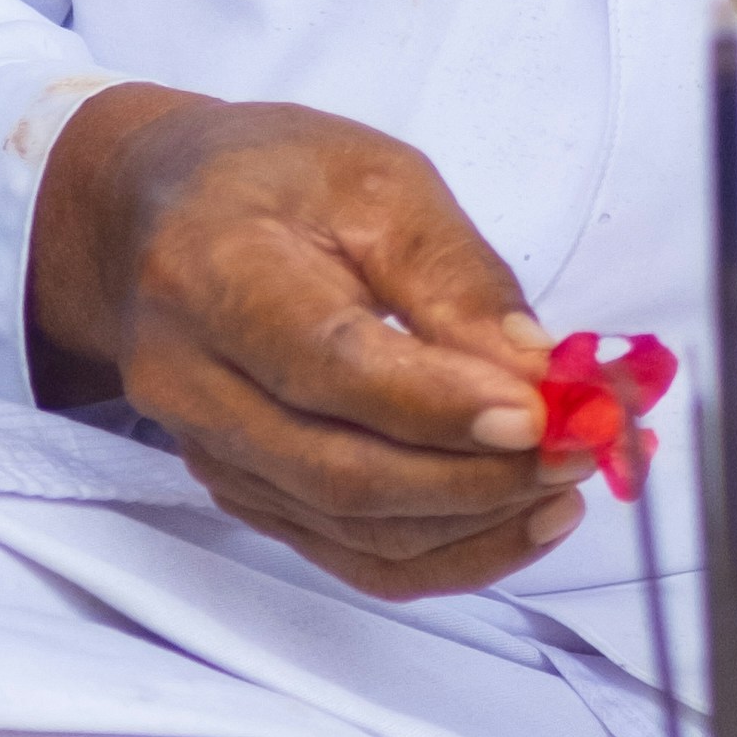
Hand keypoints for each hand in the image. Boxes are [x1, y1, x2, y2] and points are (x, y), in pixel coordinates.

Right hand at [26, 86, 576, 597]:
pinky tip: (517, 517)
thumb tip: (537, 373)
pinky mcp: (241, 492)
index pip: (330, 365)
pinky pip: (348, 556)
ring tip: (566, 479)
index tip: (540, 414)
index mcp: (212, 271)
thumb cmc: (268, 180)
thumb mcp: (376, 181)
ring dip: (476, 523)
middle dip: (479, 477)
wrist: (157, 214)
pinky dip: (446, 552)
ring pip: (353, 530)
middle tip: (579, 448)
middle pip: (343, 471)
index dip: (438, 406)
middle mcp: (190, 377)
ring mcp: (208, 449)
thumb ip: (456, 277)